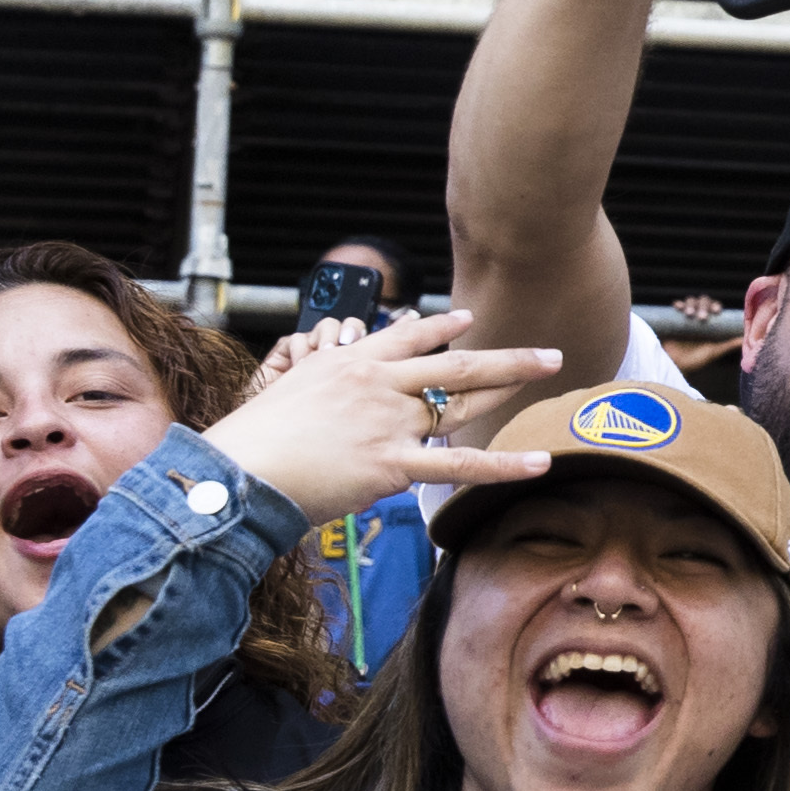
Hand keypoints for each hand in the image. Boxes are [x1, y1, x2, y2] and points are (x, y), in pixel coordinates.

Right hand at [204, 309, 565, 521]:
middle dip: (507, 359)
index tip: (468, 318)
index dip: (441, 327)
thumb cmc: (255, 440)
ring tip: (552, 380)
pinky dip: (503, 465)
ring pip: (463, 404)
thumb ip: (325, 386)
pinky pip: (459, 465)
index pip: (406, 338)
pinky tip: (539, 462)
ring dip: (512, 390)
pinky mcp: (392, 463)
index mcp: (349, 364)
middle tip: (547, 354)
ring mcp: (388, 422)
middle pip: (455, 365)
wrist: (237, 471)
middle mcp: (376, 385)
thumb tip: (341, 389)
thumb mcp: (290, 392)